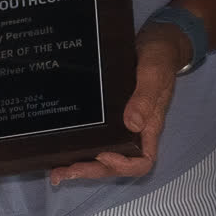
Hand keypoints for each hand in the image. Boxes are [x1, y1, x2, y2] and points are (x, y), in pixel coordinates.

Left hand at [49, 25, 181, 184]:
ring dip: (81, 164)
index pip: (142, 161)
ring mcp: (121, 124)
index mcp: (149, 126)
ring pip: (103, 154)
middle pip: (115, 163)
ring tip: (56, 171)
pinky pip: (96, 137)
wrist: (155, 43)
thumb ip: (144, 98)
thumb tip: (132, 124)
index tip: (104, 155)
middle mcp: (135, 131)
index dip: (123, 165)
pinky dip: (80, 146)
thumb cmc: (159, 58)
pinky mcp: (110, 115)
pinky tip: (61, 148)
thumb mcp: (153, 75)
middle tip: (64, 172)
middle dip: (90, 170)